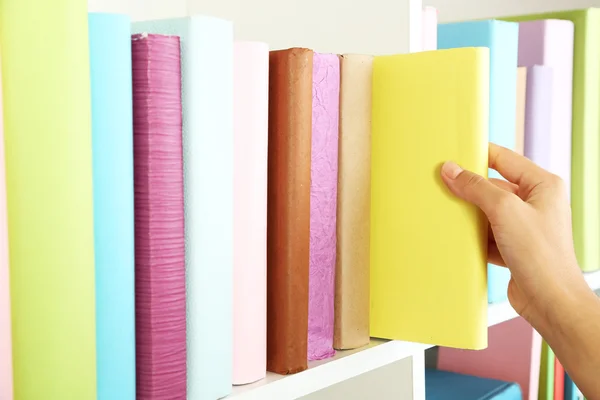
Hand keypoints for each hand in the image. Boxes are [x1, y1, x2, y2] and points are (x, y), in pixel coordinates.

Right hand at [440, 143, 583, 323]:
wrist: (550, 301)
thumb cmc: (542, 256)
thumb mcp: (504, 211)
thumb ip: (476, 187)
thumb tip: (452, 170)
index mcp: (543, 185)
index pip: (504, 158)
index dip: (478, 155)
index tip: (453, 155)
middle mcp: (536, 203)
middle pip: (493, 186)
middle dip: (469, 189)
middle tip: (444, 185)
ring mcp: (525, 225)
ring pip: (488, 211)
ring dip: (469, 214)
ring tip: (447, 212)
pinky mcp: (514, 246)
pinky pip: (487, 233)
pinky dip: (473, 235)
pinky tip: (458, 236)